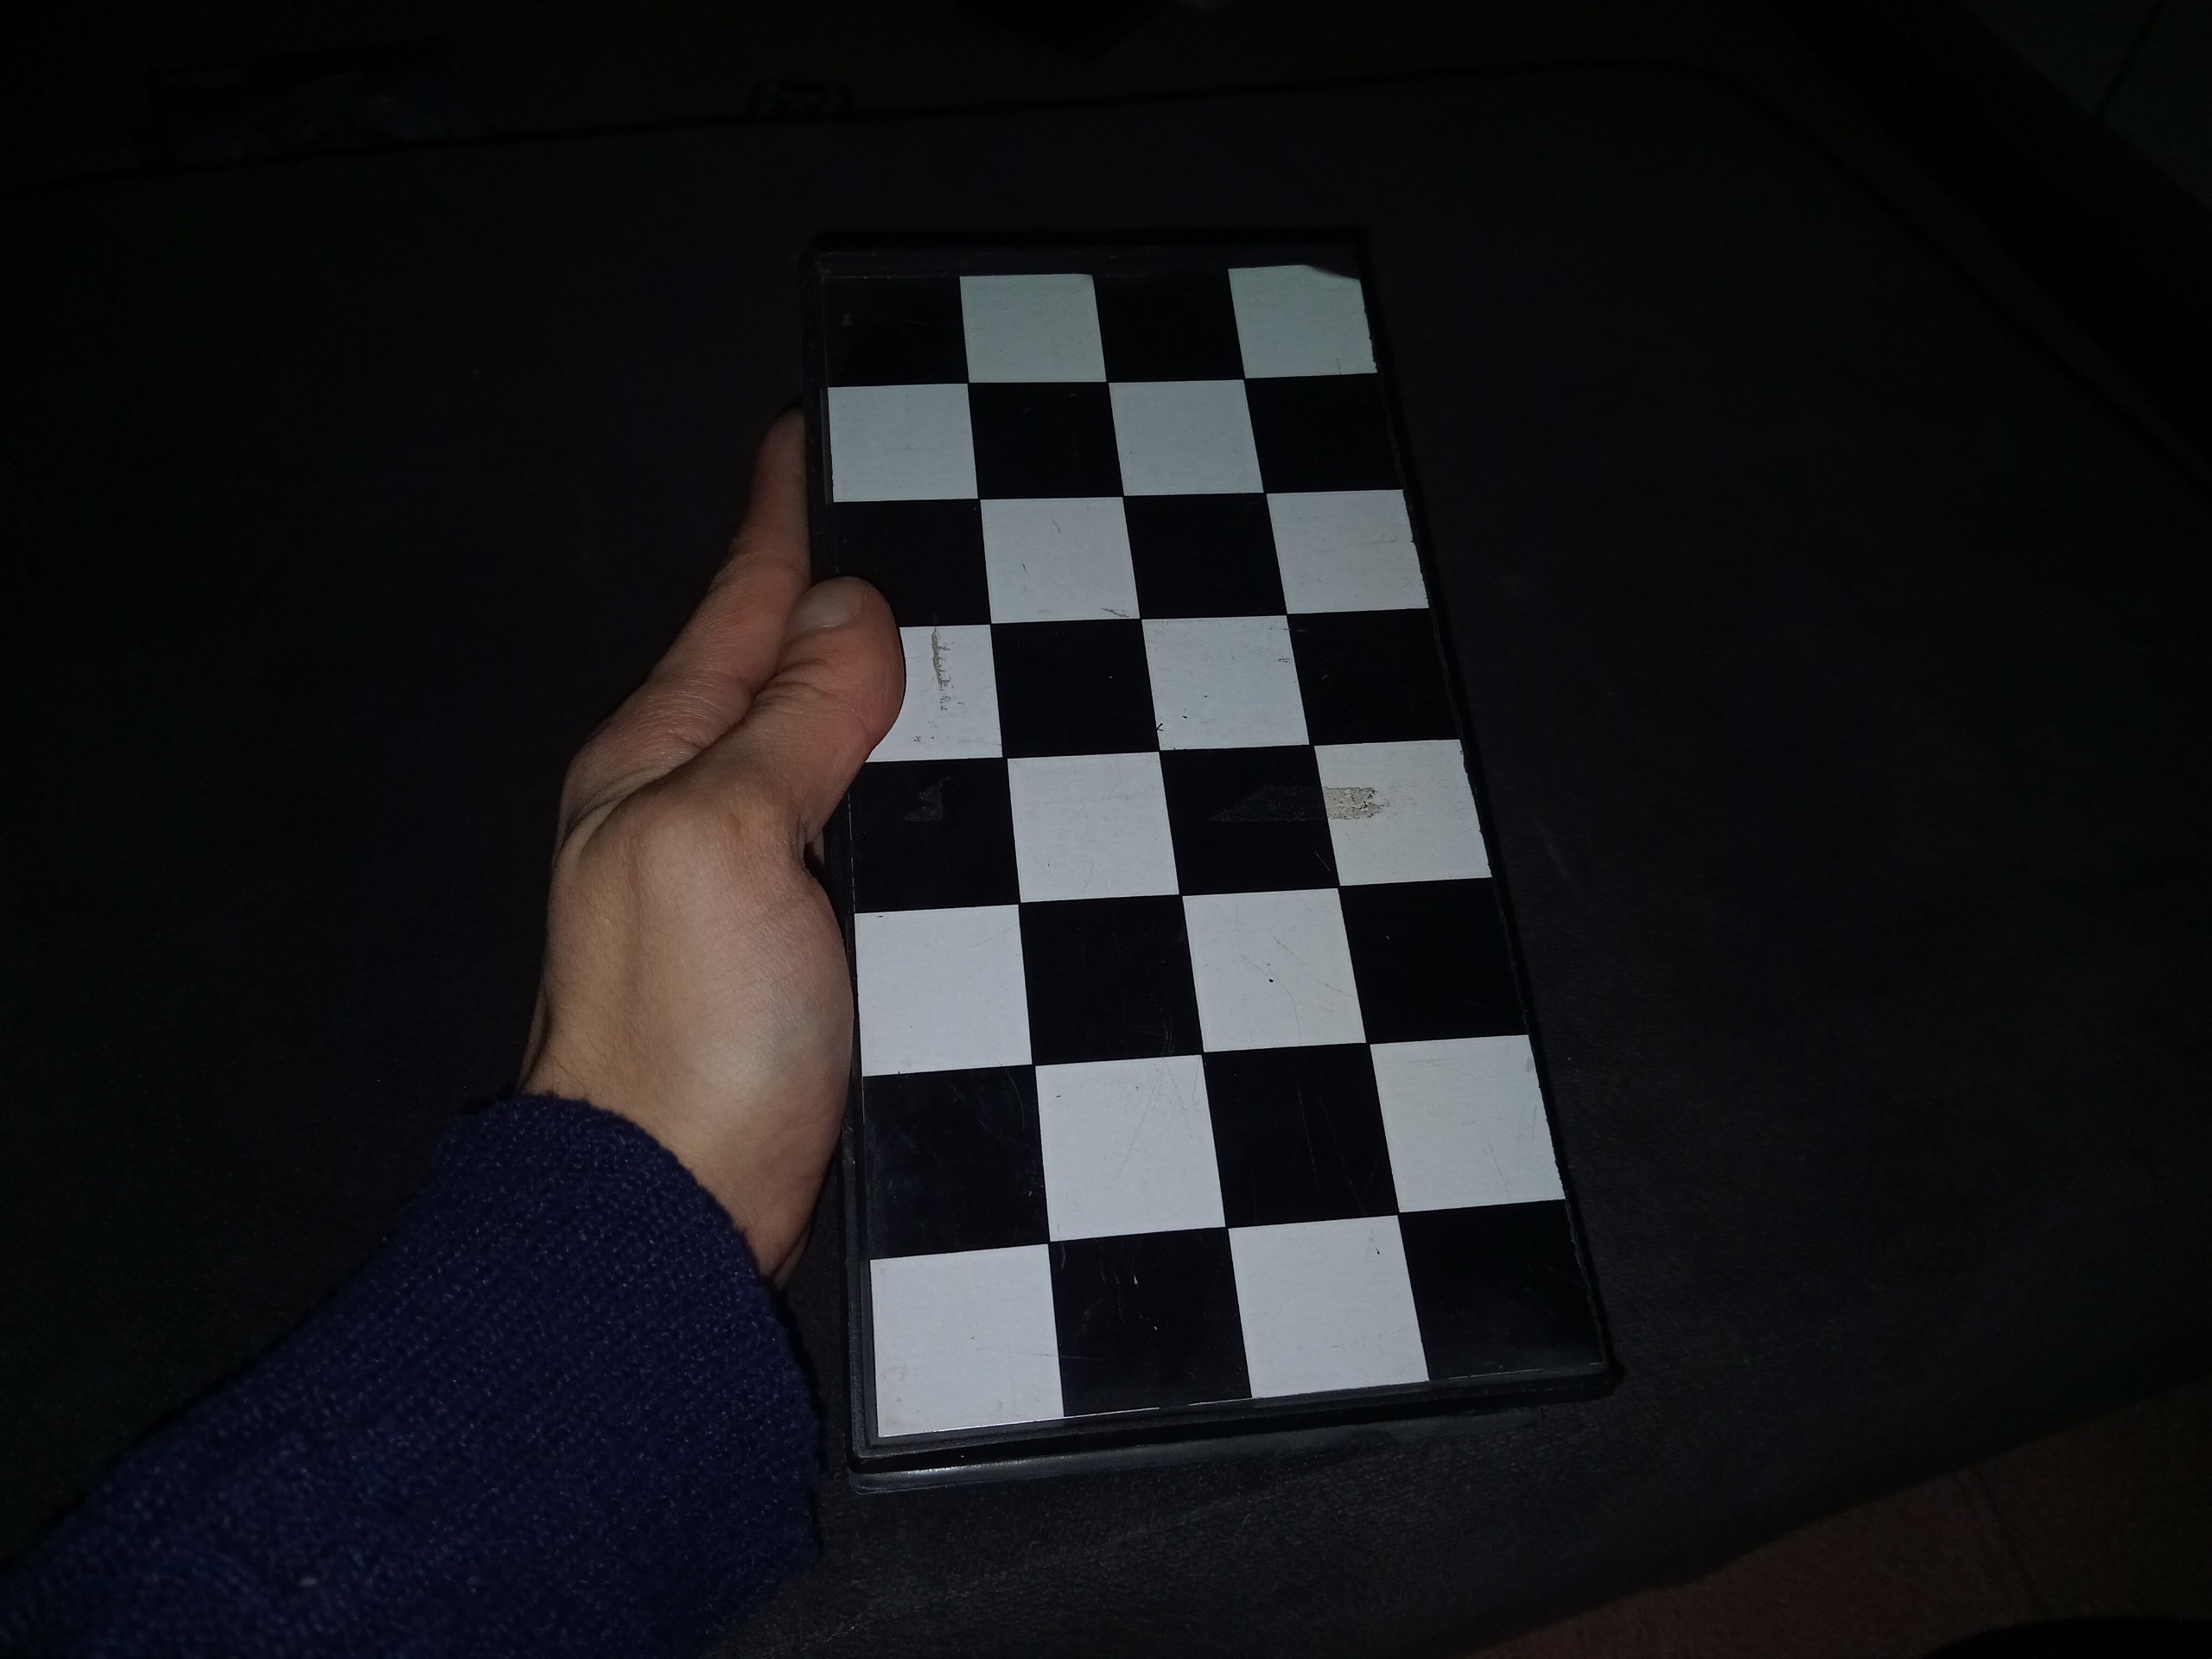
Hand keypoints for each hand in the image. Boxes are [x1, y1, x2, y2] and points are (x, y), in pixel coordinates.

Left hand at [521, 411, 902, 1280]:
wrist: (675, 1219)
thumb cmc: (682, 1031)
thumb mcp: (725, 839)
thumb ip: (791, 720)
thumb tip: (850, 607)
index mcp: (659, 758)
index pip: (735, 601)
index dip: (781, 517)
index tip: (815, 430)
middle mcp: (695, 808)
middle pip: (778, 666)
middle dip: (838, 588)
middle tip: (923, 513)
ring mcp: (744, 886)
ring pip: (824, 753)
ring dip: (879, 691)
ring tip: (960, 628)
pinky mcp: (799, 958)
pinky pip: (858, 837)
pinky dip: (903, 794)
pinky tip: (957, 786)